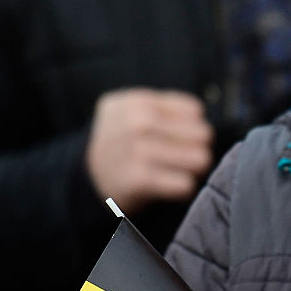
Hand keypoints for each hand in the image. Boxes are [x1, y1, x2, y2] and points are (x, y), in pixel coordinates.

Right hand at [85, 88, 214, 211]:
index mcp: (140, 102)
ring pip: (199, 159)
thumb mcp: (131, 109)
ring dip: (194, 170)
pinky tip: (170, 186)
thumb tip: (202, 114)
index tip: (182, 138)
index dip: (194, 127)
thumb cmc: (121, 141)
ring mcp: (138, 150)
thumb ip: (165, 107)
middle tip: (186, 158)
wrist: (87, 174)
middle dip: (198, 148)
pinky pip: (186, 184)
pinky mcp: (140, 180)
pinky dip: (183, 189)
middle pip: (203, 135)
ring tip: (180, 172)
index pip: (195, 111)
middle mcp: (138, 122)